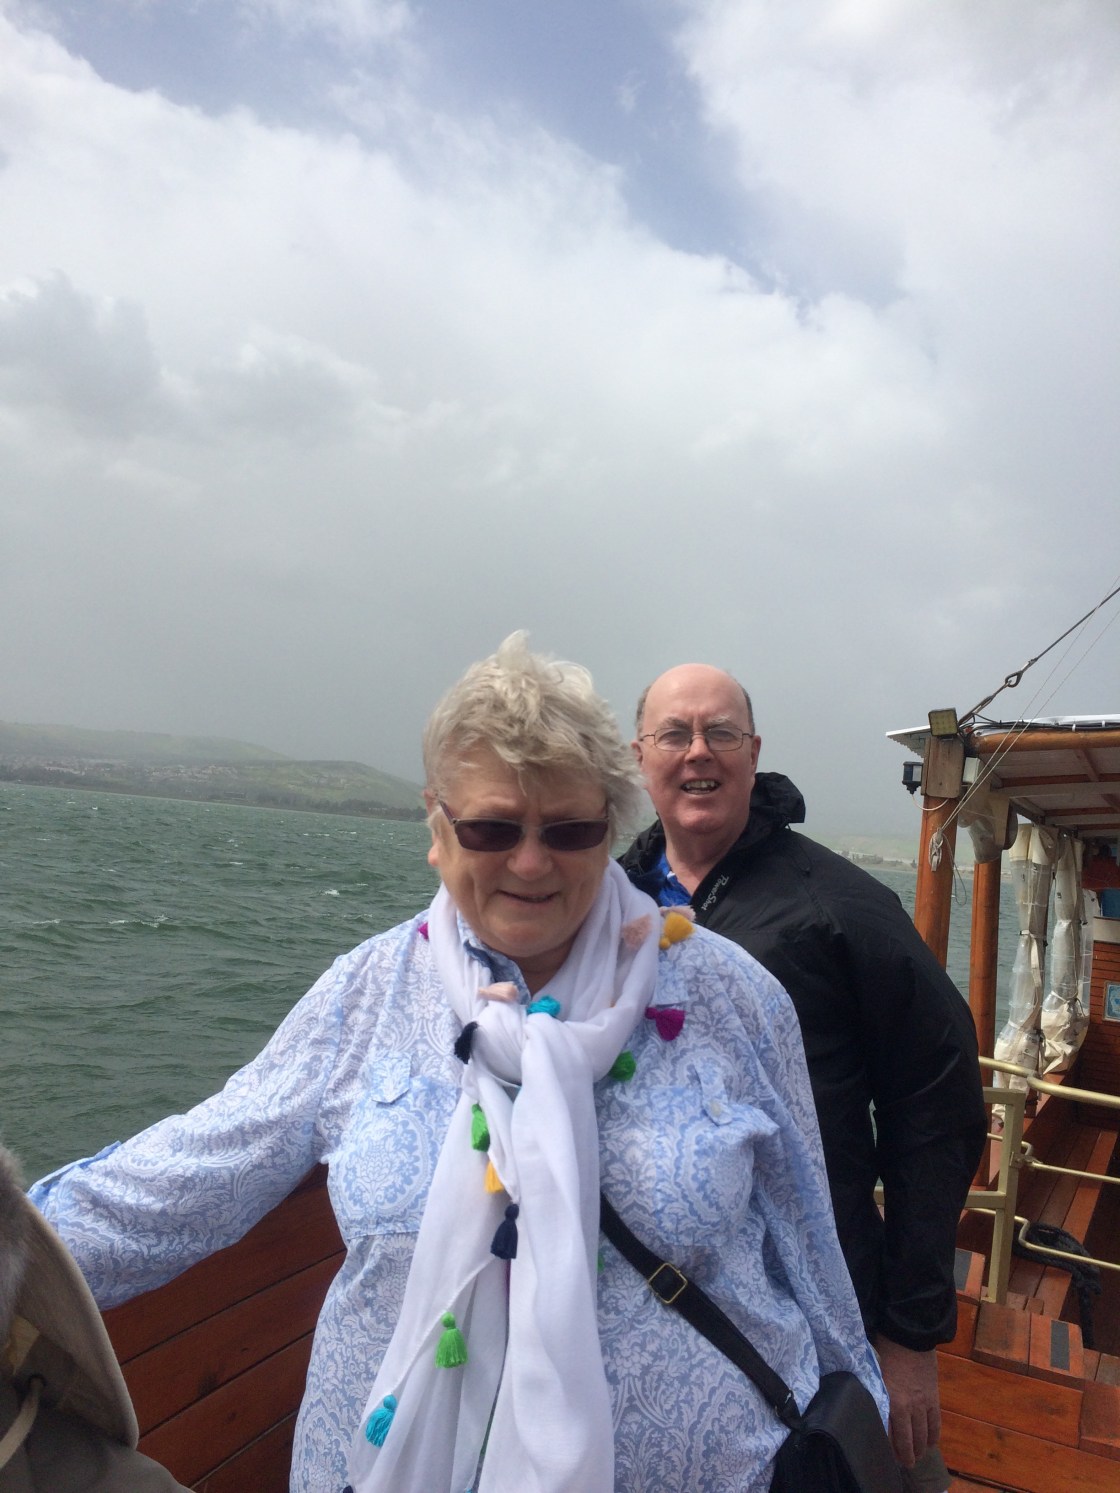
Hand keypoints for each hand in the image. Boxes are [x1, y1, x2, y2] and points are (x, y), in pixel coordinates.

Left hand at [873, 1335, 940, 1467]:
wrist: (910, 1333)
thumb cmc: (886, 1349)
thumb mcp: (874, 1373)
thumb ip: (875, 1392)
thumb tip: (870, 1405)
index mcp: (890, 1400)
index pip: (889, 1432)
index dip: (889, 1447)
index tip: (886, 1456)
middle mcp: (908, 1407)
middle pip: (909, 1439)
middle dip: (907, 1455)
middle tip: (905, 1464)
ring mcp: (923, 1404)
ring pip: (924, 1434)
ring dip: (921, 1448)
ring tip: (917, 1457)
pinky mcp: (934, 1397)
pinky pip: (935, 1422)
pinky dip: (934, 1435)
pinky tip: (931, 1443)